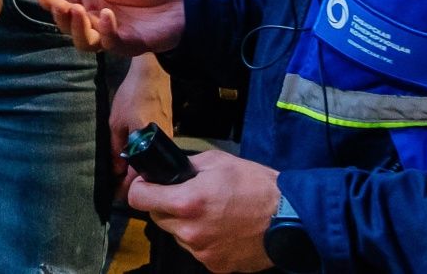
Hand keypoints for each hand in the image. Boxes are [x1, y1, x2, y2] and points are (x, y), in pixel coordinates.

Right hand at [36, 0, 182, 54]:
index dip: (52, 3)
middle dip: (61, 18)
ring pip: (85, 41)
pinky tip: (106, 15)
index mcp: (92, 0)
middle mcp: (98, 19)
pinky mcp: (130, 44)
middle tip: (60, 5)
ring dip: (78, 28)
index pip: (65, 4)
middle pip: (70, 27)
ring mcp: (113, 34)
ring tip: (78, 11)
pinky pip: (111, 43)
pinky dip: (106, 31)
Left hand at [110, 55, 171, 183]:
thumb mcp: (117, 122)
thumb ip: (116, 149)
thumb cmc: (133, 96)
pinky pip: (156, 153)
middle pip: (149, 175)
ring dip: (139, 171)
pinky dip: (146, 159)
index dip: (126, 191)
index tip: (115, 198)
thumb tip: (115, 172)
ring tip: (122, 176)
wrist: (152, 73)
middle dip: (133, 184)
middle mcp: (164, 149)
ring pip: (153, 164)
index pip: (139, 181)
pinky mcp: (169, 131)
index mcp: (151, 149)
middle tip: (116, 188)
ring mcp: (169, 140)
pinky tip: (134, 158)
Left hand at [128, 152, 279, 272]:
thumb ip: (185, 165)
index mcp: (187, 202)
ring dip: (182, 222)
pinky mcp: (214, 266)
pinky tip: (219, 226)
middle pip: (156, 216)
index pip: (138, 198)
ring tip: (207, 210)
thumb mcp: (216, 162)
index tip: (148, 182)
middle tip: (183, 193)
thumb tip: (167, 168)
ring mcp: (202, 252)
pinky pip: (195, 248)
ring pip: (175, 233)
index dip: (141, 187)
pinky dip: (200, 237)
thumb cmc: (254, 185)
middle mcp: (190, 231)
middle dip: (164, 203)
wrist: (288, 218)